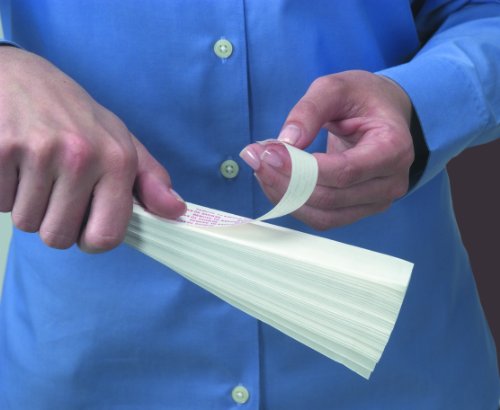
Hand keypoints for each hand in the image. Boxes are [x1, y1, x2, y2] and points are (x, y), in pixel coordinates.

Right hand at [0, 47, 185, 250]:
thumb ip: (150, 181)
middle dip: (53, 222)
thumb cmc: (75, 116)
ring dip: (28, 205)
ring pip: (26, 222)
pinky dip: (4, 191)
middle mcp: (81, 156)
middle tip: (55, 189)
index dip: (92, 241)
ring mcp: (37, 152)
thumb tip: (177, 211)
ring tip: (35, 171)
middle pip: (58, 237)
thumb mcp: (120, 142)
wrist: (19, 76)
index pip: (105, 237)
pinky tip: (14, 163)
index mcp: (117, 160)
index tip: (85, 228)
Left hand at [240, 70, 413, 229]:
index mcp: (393, 149)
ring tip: (261, 168)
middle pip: (330, 198)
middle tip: (256, 157)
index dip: (303, 169)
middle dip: (286, 181)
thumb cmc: (365, 100)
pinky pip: (322, 217)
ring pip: (323, 215)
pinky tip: (276, 181)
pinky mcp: (358, 209)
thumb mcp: (337, 88)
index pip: (345, 172)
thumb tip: (286, 142)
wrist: (383, 116)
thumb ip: (310, 109)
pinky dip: (293, 203)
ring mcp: (375, 201)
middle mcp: (390, 182)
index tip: (270, 153)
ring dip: (285, 196)